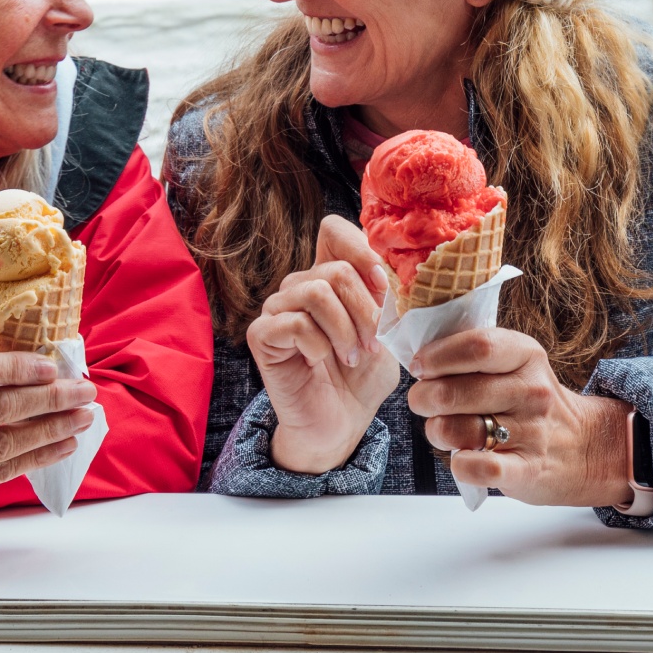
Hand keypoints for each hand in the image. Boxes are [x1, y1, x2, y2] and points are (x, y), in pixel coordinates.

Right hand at [247, 215, 398, 475]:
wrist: (341, 423)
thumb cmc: (363, 376)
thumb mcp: (387, 331)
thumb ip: (386, 297)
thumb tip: (391, 271)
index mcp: (328, 276)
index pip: (333, 229)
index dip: (360, 249)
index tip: (384, 286)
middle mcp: (300, 285)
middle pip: (335, 269)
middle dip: (365, 309)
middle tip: (372, 343)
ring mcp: (277, 308)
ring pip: (316, 292)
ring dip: (345, 329)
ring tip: (353, 355)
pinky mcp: (262, 334)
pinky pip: (295, 323)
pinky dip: (319, 345)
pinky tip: (322, 361)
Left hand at [408, 328, 630, 507]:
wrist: (586, 448)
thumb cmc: (532, 402)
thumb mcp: (516, 364)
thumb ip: (475, 355)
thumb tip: (421, 357)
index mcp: (525, 354)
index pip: (477, 346)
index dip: (437, 356)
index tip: (420, 367)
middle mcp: (531, 390)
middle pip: (455, 390)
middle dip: (423, 397)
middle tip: (421, 401)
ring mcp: (532, 432)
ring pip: (458, 429)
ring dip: (436, 430)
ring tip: (440, 429)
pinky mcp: (528, 470)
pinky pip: (479, 468)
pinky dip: (460, 465)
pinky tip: (461, 458)